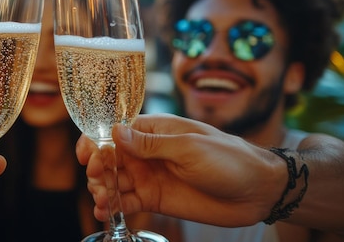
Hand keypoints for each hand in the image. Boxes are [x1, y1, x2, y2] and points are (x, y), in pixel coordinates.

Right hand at [76, 114, 284, 226]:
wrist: (256, 190)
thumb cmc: (228, 159)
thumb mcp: (189, 147)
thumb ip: (151, 144)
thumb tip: (115, 132)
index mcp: (154, 131)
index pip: (115, 131)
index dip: (96, 141)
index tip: (87, 155)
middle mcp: (147, 152)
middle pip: (109, 158)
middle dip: (98, 168)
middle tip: (99, 179)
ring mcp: (149, 176)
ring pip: (114, 181)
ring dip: (102, 189)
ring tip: (103, 200)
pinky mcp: (155, 199)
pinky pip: (127, 202)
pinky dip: (113, 206)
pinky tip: (105, 212)